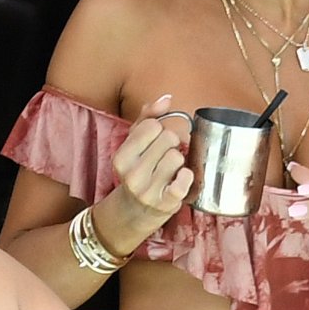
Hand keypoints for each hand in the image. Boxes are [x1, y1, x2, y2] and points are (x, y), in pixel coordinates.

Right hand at [111, 94, 193, 226]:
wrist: (134, 211)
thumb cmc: (138, 170)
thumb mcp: (134, 144)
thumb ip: (148, 117)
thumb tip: (167, 98)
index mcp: (121, 156)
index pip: (152, 125)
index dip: (159, 130)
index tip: (156, 141)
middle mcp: (131, 174)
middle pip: (168, 138)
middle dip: (172, 144)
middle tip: (165, 156)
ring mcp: (148, 190)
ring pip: (178, 156)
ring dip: (180, 161)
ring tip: (171, 169)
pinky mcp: (166, 203)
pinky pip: (184, 180)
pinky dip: (187, 176)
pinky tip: (181, 178)